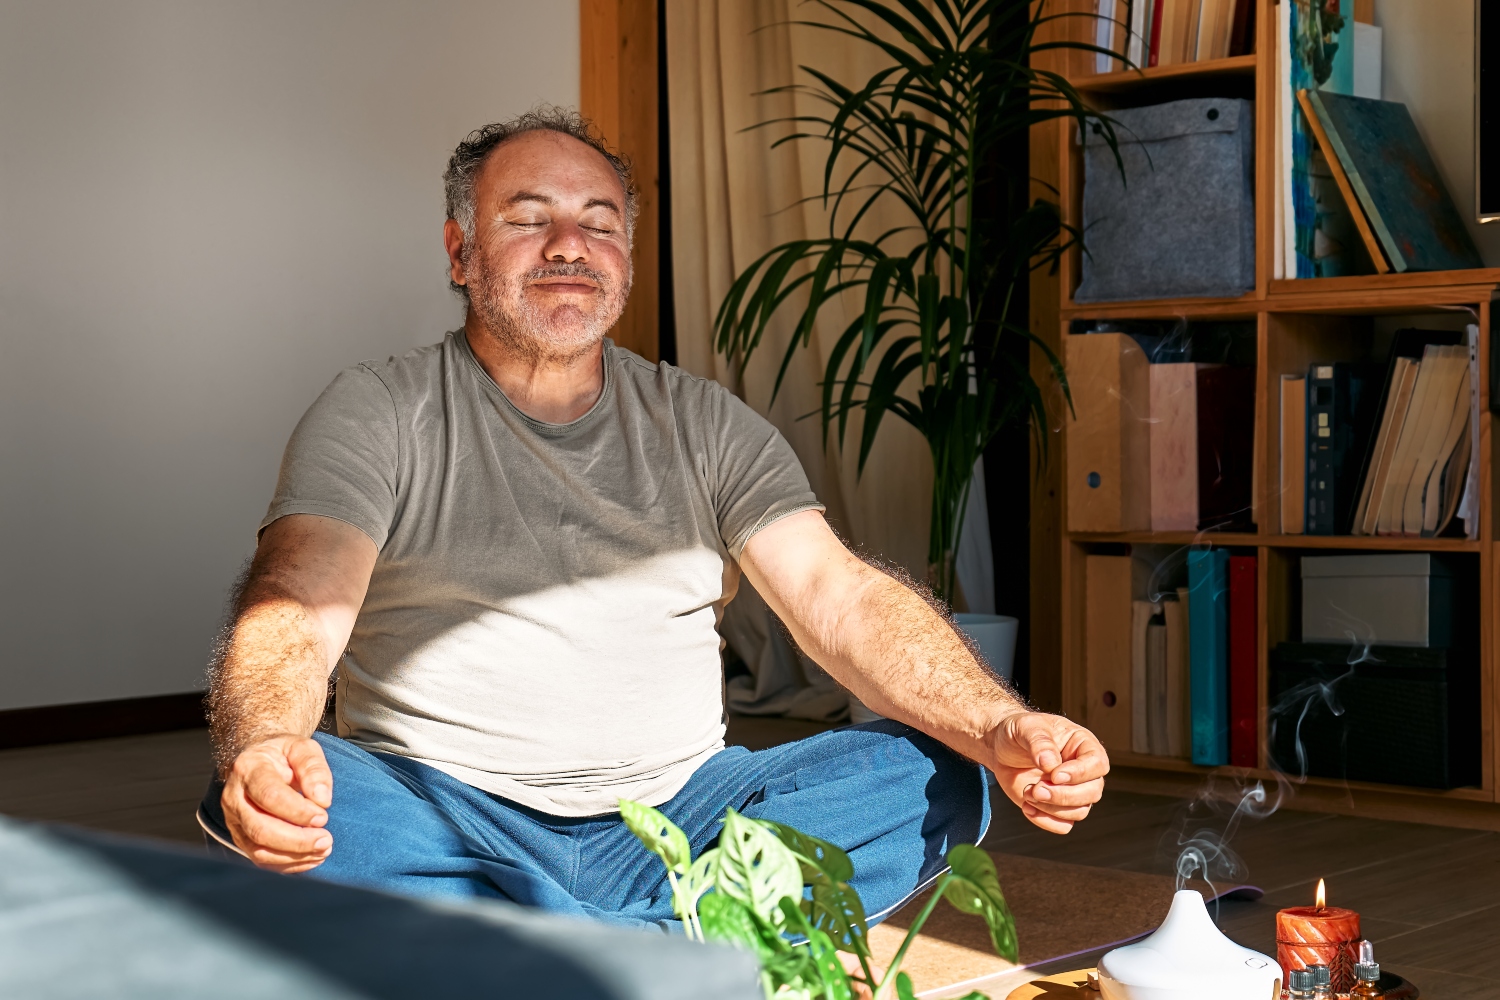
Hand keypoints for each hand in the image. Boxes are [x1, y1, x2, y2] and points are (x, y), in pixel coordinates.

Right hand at [221, 735, 334, 872]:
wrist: (259, 759)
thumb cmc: (283, 755)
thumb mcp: (302, 748)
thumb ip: (314, 768)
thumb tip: (323, 799)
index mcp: (248, 769)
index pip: (270, 795)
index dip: (298, 811)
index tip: (323, 817)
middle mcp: (234, 798)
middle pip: (260, 828)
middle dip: (296, 840)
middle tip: (326, 840)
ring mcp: (234, 821)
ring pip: (258, 850)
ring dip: (294, 856)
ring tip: (323, 850)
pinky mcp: (240, 838)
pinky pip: (261, 860)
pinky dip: (288, 864)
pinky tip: (311, 858)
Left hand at [987, 712, 1108, 834]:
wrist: (1001, 748)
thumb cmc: (1019, 732)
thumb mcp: (1026, 727)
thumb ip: (1040, 742)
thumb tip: (1050, 763)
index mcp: (1083, 745)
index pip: (1097, 764)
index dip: (1079, 773)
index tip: (1053, 775)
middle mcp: (1084, 771)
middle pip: (1092, 792)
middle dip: (1063, 795)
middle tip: (1036, 789)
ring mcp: (1073, 791)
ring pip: (1079, 812)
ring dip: (1051, 808)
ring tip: (1027, 793)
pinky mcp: (1058, 808)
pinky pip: (1063, 825)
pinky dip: (1045, 821)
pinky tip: (1027, 806)